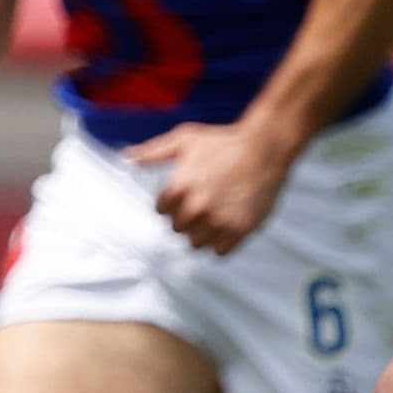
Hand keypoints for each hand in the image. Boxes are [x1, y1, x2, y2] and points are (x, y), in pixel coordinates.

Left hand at [124, 117, 300, 254]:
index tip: (185, 193)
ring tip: (214, 215)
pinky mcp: (240, 231)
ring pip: (196, 243)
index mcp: (179, 188)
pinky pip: (219, 252)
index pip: (161, 211)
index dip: (171, 202)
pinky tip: (226, 226)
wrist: (265, 149)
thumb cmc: (224, 142)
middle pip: (177, 229)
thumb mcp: (185, 140)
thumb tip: (127, 157)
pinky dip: (221, 243)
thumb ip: (153, 152)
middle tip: (202, 203)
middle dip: (186, 217)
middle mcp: (197, 208)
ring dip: (202, 232)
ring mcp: (219, 221)